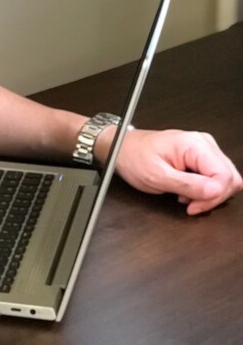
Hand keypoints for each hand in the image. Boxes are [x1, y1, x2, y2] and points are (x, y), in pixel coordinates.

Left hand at [113, 128, 242, 214]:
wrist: (121, 149)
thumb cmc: (133, 157)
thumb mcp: (156, 176)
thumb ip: (187, 184)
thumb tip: (215, 191)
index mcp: (194, 144)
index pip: (224, 176)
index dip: (213, 196)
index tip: (194, 206)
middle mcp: (203, 144)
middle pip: (230, 178)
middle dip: (212, 197)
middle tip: (189, 204)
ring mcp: (203, 149)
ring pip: (225, 180)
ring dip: (208, 194)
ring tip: (184, 196)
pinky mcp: (200, 157)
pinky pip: (215, 177)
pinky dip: (204, 189)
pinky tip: (186, 191)